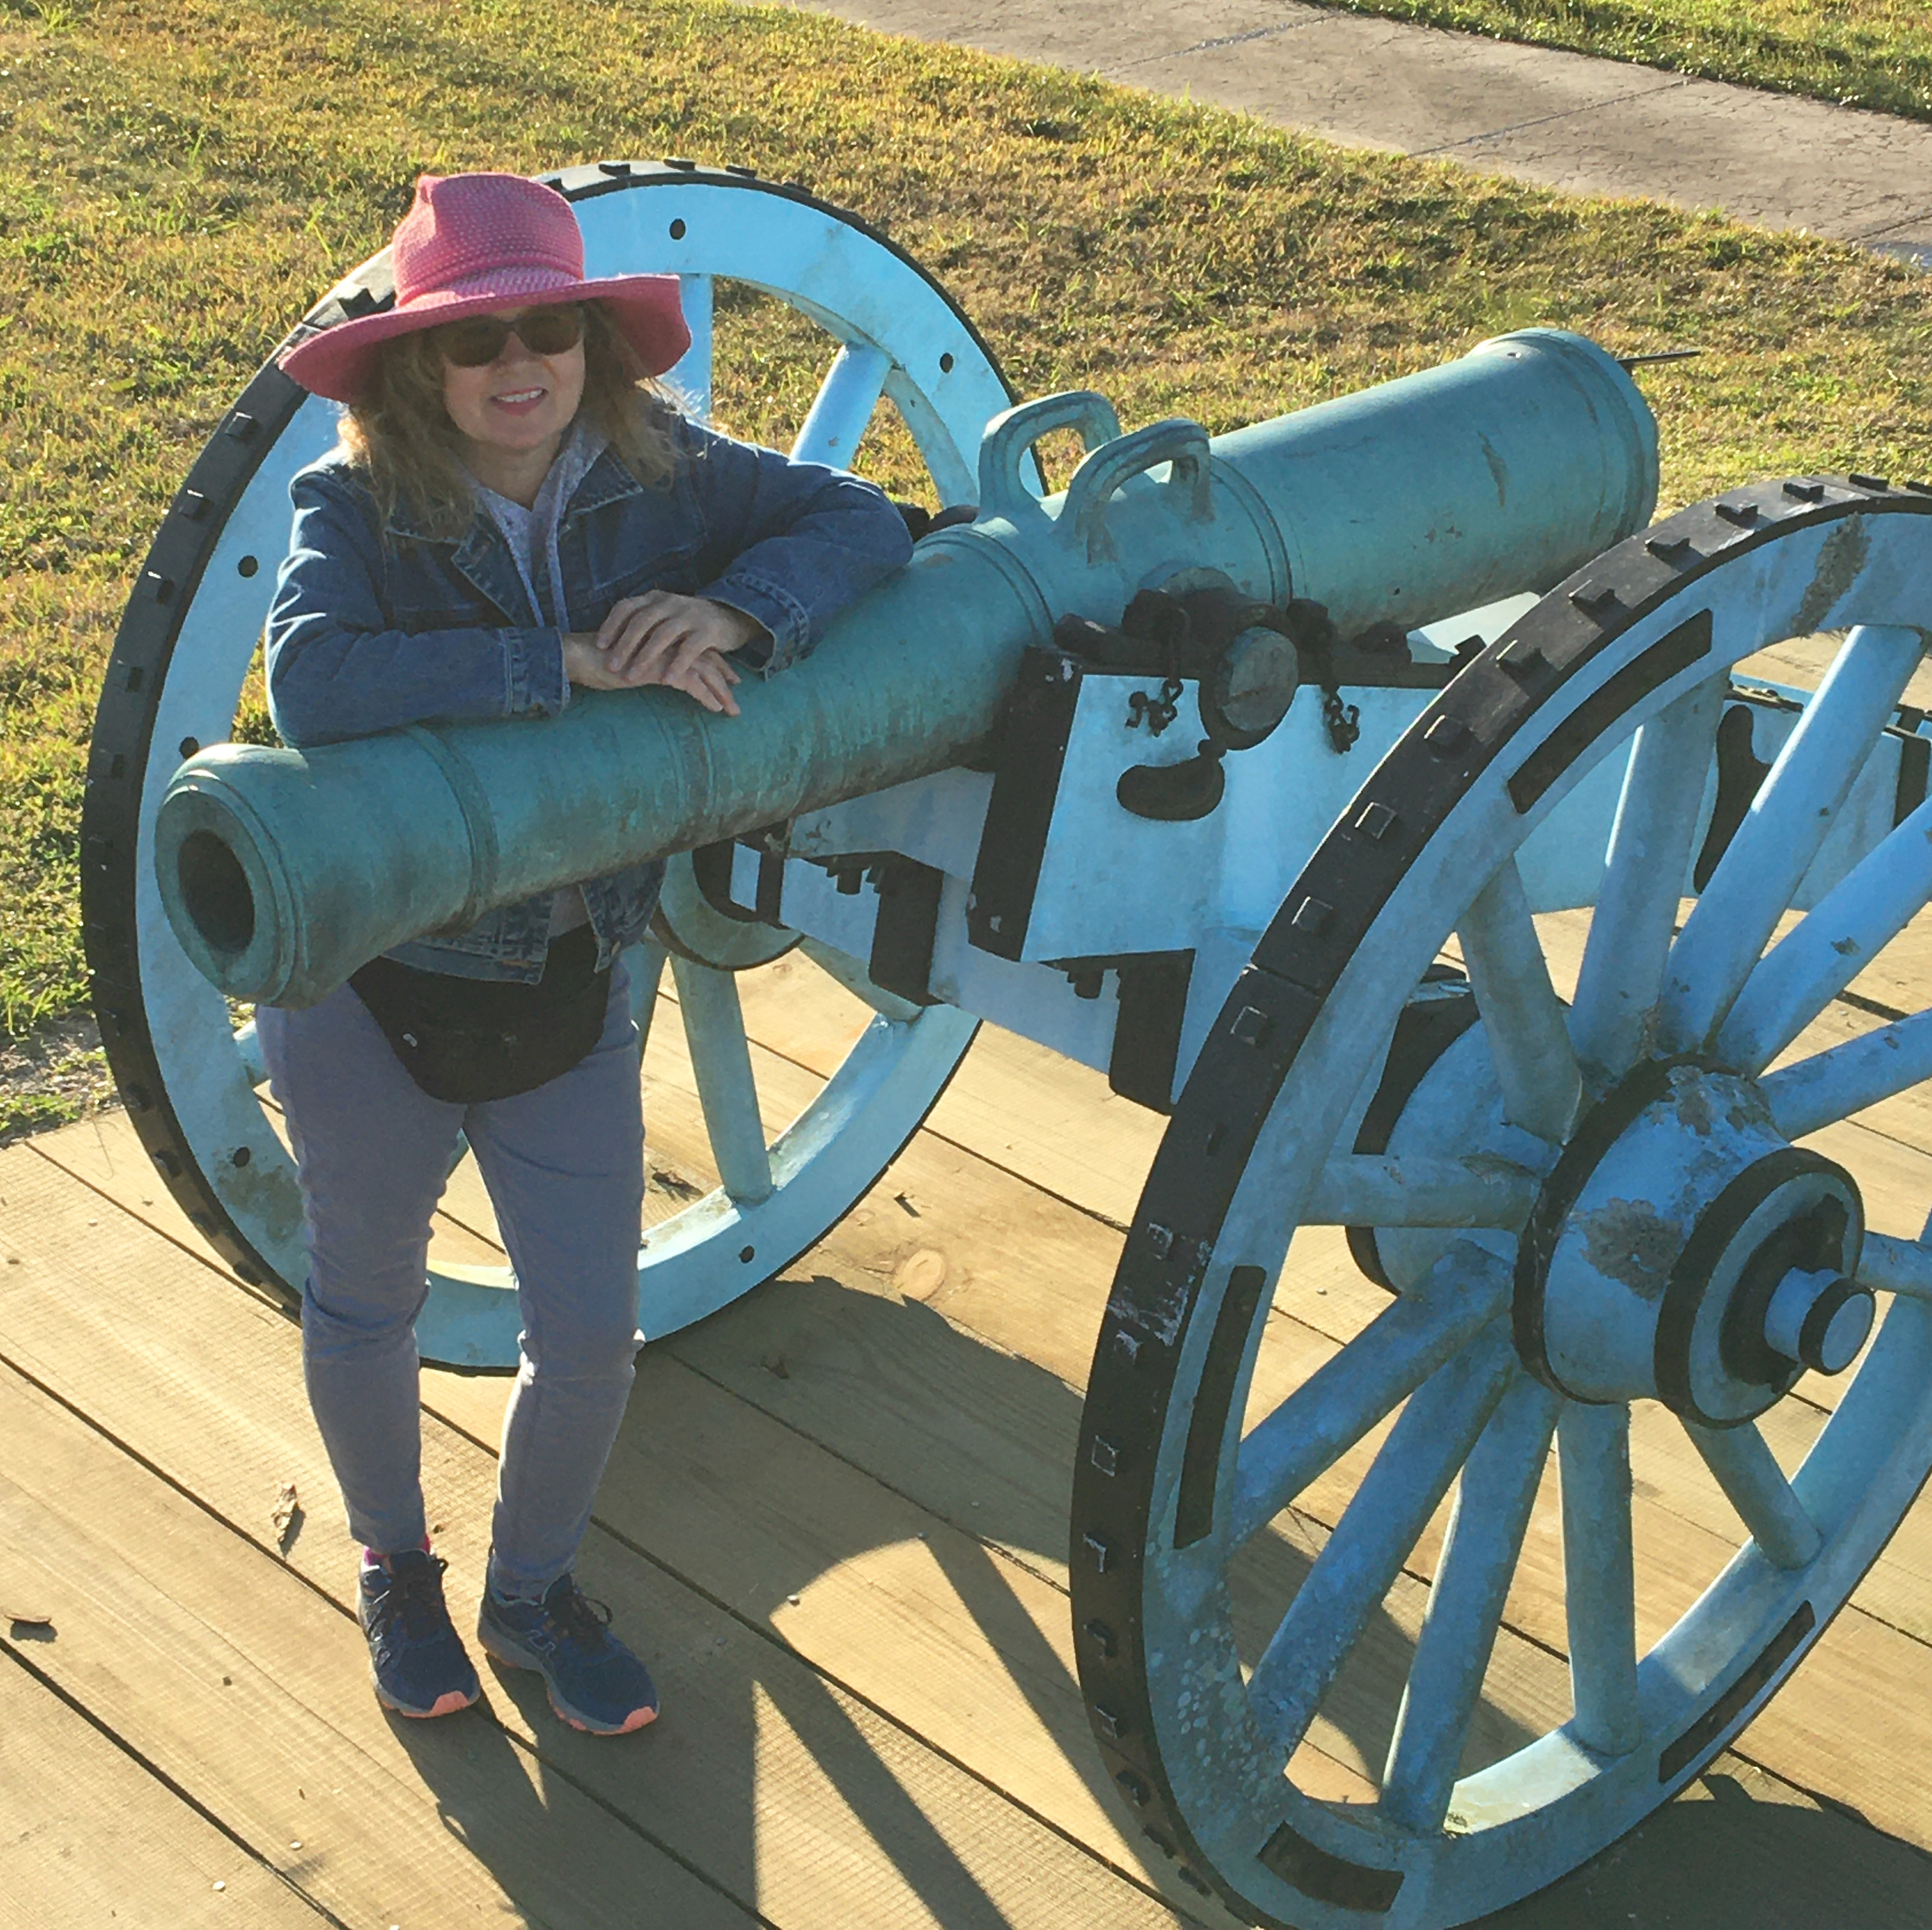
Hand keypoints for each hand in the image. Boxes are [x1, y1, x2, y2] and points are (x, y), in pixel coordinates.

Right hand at [561, 623, 745, 714]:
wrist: (580, 656)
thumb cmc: (599, 661)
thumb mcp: (630, 662)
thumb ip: (646, 664)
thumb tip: (656, 674)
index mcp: (662, 638)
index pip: (696, 649)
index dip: (715, 663)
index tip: (729, 677)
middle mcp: (667, 642)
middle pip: (706, 659)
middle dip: (724, 678)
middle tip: (737, 694)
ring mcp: (664, 654)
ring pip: (703, 672)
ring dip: (721, 692)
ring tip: (732, 709)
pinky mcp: (659, 668)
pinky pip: (690, 683)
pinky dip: (705, 696)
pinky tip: (714, 708)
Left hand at [597, 591, 764, 682]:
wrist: (731, 616)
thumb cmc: (689, 623)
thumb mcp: (664, 616)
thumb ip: (643, 623)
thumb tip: (611, 641)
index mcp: (656, 599)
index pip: (627, 607)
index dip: (611, 625)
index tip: (599, 645)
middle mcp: (670, 603)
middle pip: (642, 622)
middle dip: (624, 645)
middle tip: (611, 667)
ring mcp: (690, 615)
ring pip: (663, 635)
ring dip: (645, 657)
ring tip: (632, 677)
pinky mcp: (708, 630)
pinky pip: (690, 648)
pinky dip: (677, 664)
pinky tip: (667, 681)